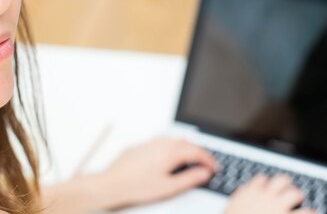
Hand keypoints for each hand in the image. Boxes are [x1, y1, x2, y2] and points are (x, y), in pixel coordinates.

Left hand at [102, 137, 218, 207]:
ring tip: (190, 160)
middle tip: (205, 163)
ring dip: (185, 147)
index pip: (196, 152)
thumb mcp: (169, 187)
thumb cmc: (137, 187)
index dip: (209, 159)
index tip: (214, 167)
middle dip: (198, 152)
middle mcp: (161, 143)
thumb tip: (204, 173)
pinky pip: (161, 141)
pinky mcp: (140, 146)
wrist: (112, 183)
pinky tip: (168, 157)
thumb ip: (189, 179)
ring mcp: (149, 143)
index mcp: (170, 153)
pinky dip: (171, 147)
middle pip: (186, 142)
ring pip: (173, 140)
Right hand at [224, 174, 315, 213]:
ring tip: (300, 200)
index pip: (261, 179)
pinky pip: (307, 212)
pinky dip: (311, 212)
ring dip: (298, 196)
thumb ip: (240, 197)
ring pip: (294, 193)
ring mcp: (279, 207)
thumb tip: (243, 190)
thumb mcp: (231, 207)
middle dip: (285, 185)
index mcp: (251, 192)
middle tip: (287, 192)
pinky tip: (314, 213)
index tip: (267, 188)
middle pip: (281, 180)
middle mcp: (267, 196)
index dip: (265, 183)